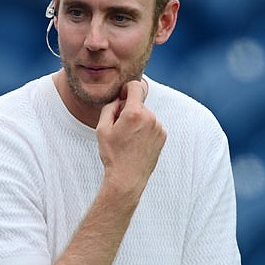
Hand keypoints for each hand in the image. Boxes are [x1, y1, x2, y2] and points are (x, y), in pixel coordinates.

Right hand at [96, 78, 165, 197]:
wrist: (127, 178)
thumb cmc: (113, 154)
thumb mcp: (102, 129)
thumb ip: (109, 107)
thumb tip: (118, 99)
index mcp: (134, 113)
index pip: (135, 87)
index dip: (126, 89)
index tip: (121, 98)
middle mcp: (150, 117)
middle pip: (138, 103)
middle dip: (129, 110)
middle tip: (120, 128)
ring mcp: (158, 127)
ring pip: (145, 115)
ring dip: (137, 121)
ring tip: (128, 139)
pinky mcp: (162, 136)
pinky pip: (152, 125)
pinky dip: (144, 130)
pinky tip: (136, 143)